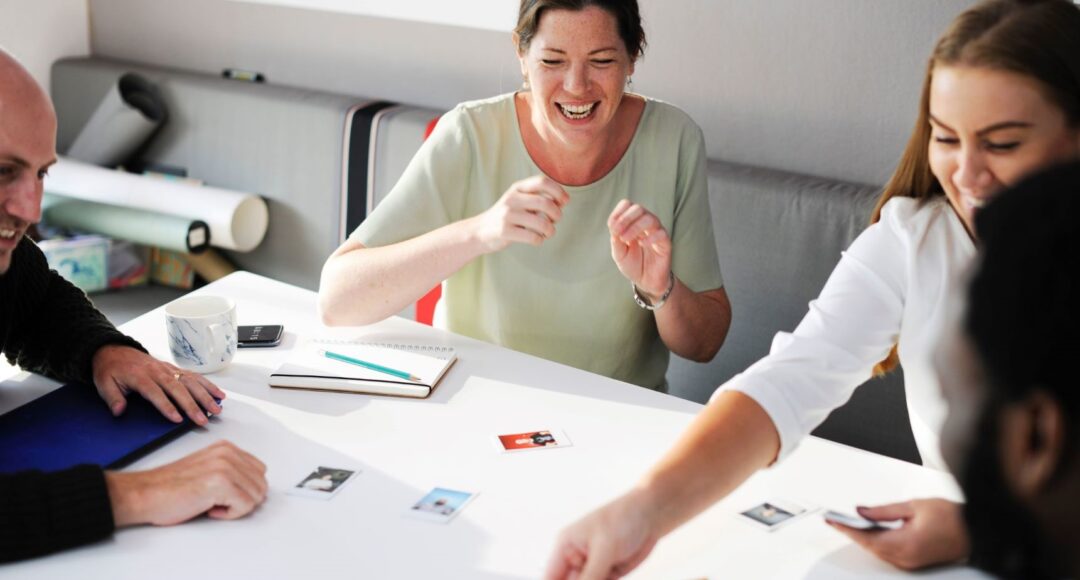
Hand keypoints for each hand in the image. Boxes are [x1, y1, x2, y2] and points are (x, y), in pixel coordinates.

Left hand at [92, 344, 224, 426]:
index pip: (156, 393)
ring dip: (205, 396)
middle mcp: (157, 372)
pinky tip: (218, 394)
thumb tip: (119, 410)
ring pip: (190, 382)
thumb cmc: (111, 369)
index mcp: (140, 376)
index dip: (167, 406)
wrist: (114, 350)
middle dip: (192, 405)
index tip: (177, 418)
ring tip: (215, 409)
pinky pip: (194, 376)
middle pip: (178, 388)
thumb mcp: (103, 383)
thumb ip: (112, 397)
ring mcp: (168, 369)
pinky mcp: (174, 369)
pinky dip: (207, 385)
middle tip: (202, 419)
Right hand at [106, 440, 267, 526]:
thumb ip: (231, 471)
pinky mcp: (220, 483)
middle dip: (243, 499)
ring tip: (211, 503)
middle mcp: (228, 453)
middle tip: (217, 502)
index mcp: (226, 448)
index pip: (259, 471)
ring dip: (235, 508)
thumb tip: (254, 487)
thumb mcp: (207, 470)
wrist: (144, 494)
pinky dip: (229, 514)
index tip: (223, 494)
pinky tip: (209, 508)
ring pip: (256, 496)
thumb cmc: (169, 487)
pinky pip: (245, 506)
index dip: (244, 489)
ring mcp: (225, 466)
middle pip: (261, 484)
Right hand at [469, 175, 568, 252]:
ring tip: (547, 233)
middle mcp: (512, 199)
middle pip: (546, 203)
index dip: (558, 191)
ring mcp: (507, 215)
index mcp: (517, 188)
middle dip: (557, 214)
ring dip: (550, 230)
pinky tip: (536, 239)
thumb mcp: (519, 200)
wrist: (479, 231)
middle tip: (555, 220)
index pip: (542, 181)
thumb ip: (538, 197)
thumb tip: (563, 201)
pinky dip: (539, 240)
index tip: (565, 202)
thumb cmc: (507, 216)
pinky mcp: (505, 231)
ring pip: (542, 223)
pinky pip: (533, 237)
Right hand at [546, 490, 659, 579]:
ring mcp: (592, 568)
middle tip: (599, 579)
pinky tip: (614, 574)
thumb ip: (590, 576)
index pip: (550, 578)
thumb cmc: (623, 519)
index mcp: (565, 546)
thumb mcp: (605, 549)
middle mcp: (575, 559)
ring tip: (609, 571)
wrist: (652, 514)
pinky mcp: (608, 574)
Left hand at [608, 200, 671, 297]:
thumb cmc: (633, 265)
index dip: (618, 213)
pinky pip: (661, 233)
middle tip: (618, 234)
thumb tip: (614, 227)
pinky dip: (650, 237)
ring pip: (650, 218)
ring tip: (626, 240)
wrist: (646, 281)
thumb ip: (616, 240)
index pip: (627, 205)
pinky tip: (642, 244)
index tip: (612, 229)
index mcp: (632, 222)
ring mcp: (656, 232)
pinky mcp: (665, 243)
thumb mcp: (618, 254)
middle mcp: (645, 224)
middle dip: (625, 219)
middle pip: (638, 208)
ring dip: (635, 227)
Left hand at [827, 498, 969, 569]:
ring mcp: (910, 563)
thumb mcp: (914, 506)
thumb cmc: (952, 517)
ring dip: (863, 538)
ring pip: (878, 551)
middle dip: (852, 532)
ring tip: (848, 523)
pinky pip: (888, 554)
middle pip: (870, 546)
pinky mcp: (914, 563)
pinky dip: (876, 543)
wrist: (976, 531)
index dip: (846, 528)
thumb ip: (884, 511)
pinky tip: (869, 531)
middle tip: (835, 519)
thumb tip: (862, 511)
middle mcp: (906, 558)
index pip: (867, 537)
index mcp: (906, 543)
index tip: (832, 520)